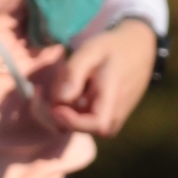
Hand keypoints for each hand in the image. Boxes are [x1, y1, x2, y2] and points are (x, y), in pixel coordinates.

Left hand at [18, 20, 159, 144]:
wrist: (138, 51)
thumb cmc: (113, 49)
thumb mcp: (91, 51)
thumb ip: (74, 73)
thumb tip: (60, 100)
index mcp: (113, 100)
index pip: (91, 125)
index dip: (70, 120)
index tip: (54, 106)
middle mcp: (113, 118)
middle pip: (76, 129)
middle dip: (54, 113)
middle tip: (39, 90)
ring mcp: (109, 122)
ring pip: (75, 126)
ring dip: (59, 110)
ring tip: (59, 85)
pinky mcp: (104, 121)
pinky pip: (80, 122)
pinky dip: (67, 110)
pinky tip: (66, 91)